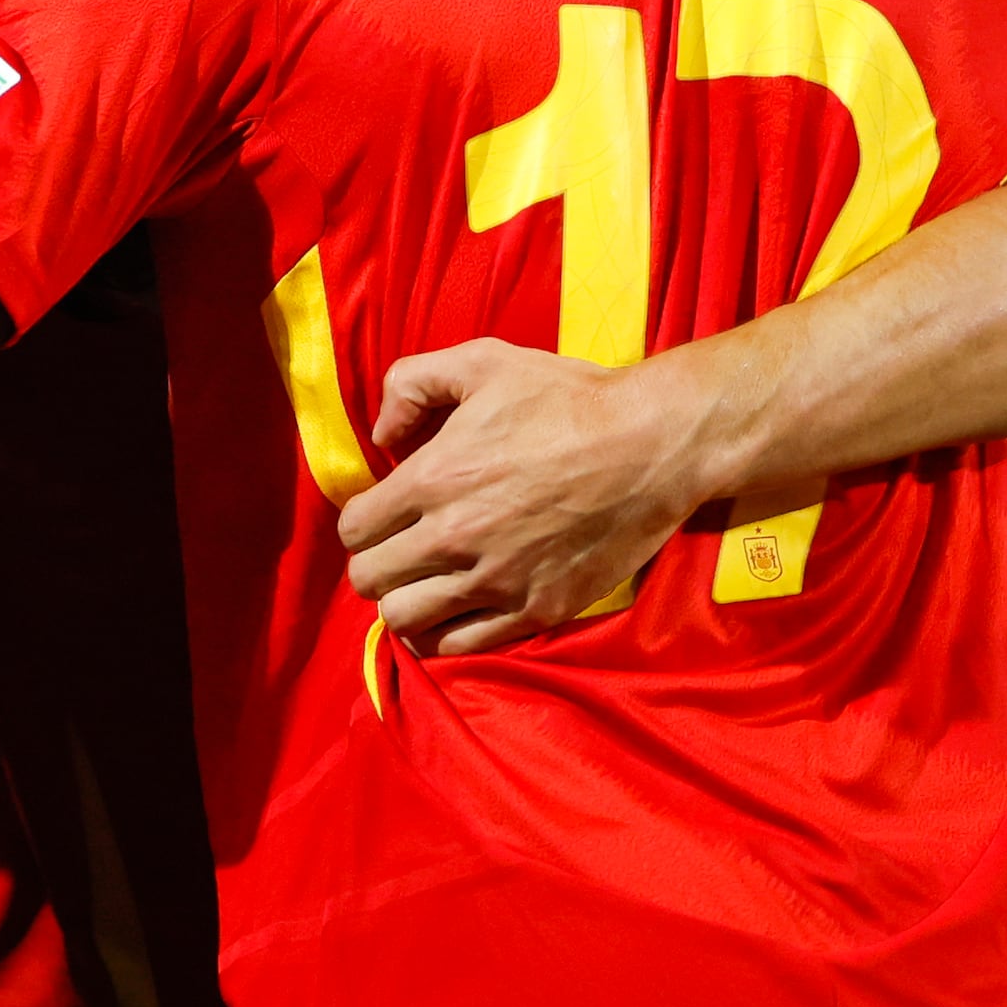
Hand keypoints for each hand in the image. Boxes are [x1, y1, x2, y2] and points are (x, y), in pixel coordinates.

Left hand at [336, 340, 709, 656]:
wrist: (651, 444)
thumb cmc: (569, 399)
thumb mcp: (483, 361)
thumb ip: (411, 383)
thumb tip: (382, 435)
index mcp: (434, 477)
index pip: (355, 529)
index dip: (364, 521)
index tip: (385, 515)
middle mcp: (454, 537)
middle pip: (369, 581)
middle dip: (377, 565)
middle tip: (402, 551)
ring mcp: (495, 579)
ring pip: (404, 621)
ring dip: (405, 603)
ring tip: (425, 585)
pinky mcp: (535, 609)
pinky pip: (460, 645)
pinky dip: (445, 634)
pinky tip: (455, 612)